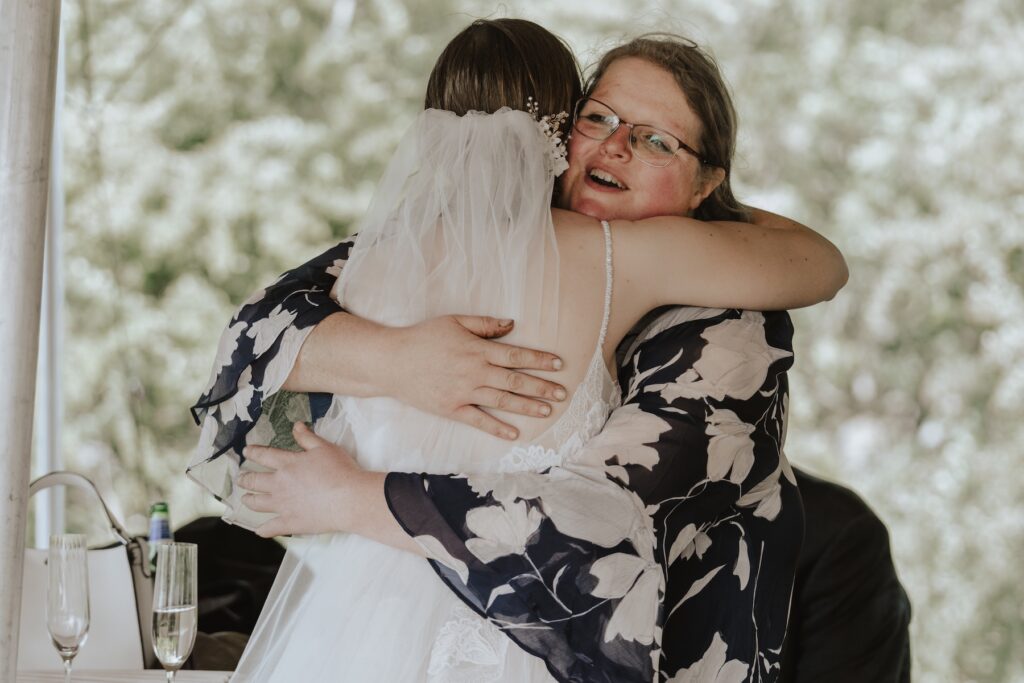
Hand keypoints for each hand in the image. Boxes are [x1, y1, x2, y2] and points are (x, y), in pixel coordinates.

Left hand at [240, 422, 365, 537]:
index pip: (264, 456)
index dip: (253, 452)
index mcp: (288, 464)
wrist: (348, 499)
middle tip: (241, 479)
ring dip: (249, 500)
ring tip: (245, 499)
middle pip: (255, 481)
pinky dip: (263, 530)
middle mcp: (280, 484)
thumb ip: (307, 437)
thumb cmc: (340, 471)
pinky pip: (270, 528)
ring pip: (257, 503)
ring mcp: (283, 505)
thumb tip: (296, 426)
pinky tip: (259, 530)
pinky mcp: (290, 523)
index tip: (246, 451)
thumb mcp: (324, 448)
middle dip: (245, 479)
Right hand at [384, 315, 566, 439]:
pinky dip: (497, 428)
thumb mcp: (454, 321)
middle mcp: (475, 372)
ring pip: (502, 401)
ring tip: (547, 411)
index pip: (516, 356)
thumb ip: (484, 324)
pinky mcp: (451, 409)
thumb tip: (512, 325)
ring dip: (527, 407)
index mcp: (478, 350)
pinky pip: (478, 420)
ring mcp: (464, 392)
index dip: (539, 360)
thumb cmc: (423, 337)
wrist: (392, 361)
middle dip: (541, 387)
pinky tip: (514, 433)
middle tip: (562, 393)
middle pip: (515, 381)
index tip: (558, 364)